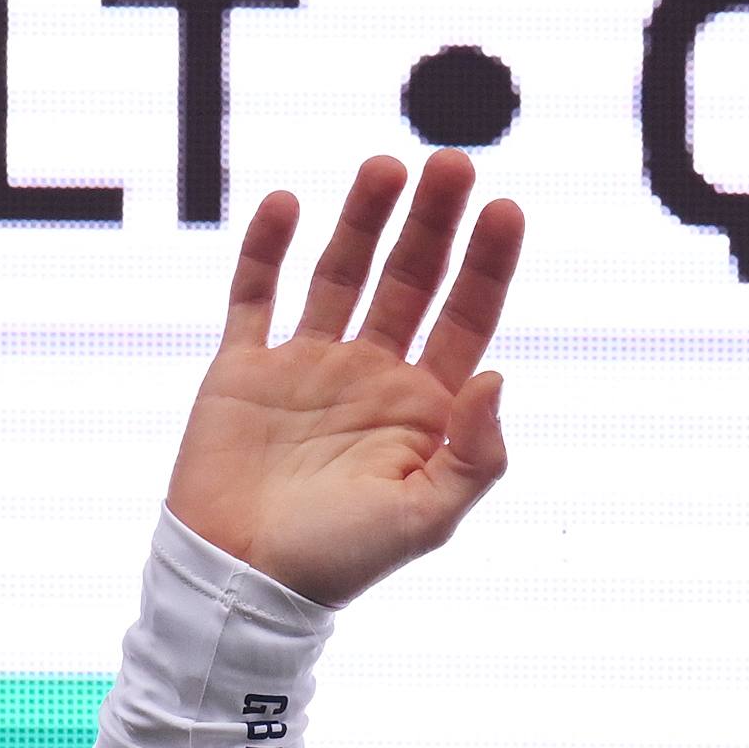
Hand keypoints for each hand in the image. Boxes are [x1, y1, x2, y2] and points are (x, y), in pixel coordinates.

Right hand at [164, 150, 522, 610]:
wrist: (242, 584)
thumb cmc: (341, 562)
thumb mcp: (427, 518)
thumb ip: (474, 454)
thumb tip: (497, 374)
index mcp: (423, 409)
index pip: (465, 318)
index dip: (487, 265)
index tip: (506, 209)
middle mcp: (370, 377)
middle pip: (411, 280)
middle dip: (433, 223)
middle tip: (453, 163)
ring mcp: (306, 367)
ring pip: (341, 272)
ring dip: (363, 219)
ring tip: (387, 165)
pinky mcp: (243, 369)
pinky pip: (254, 295)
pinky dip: (267, 248)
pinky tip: (287, 203)